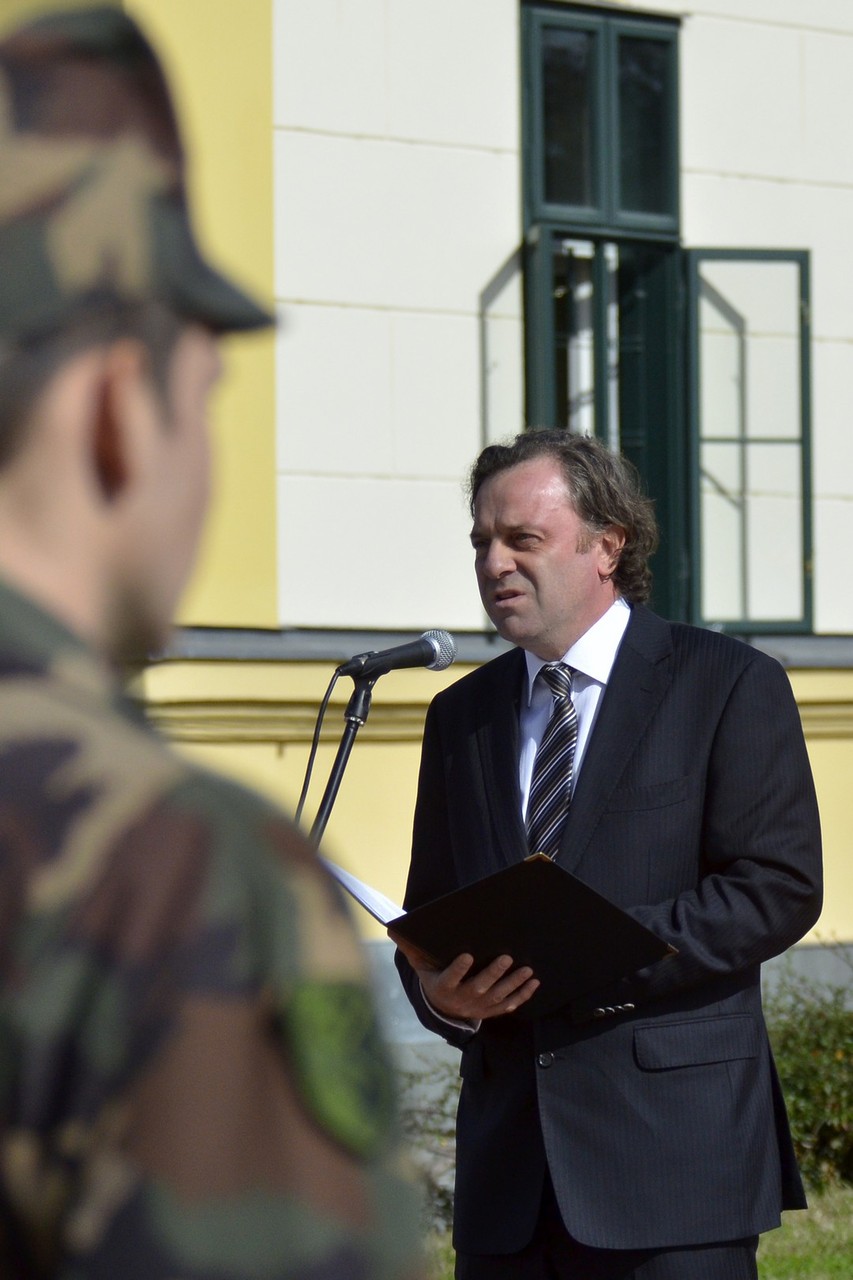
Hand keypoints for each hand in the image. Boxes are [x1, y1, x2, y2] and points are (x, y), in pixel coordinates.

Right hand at [391, 933, 539, 1020]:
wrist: (443, 1009)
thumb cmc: (434, 978)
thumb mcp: (421, 966)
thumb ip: (411, 948)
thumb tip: (392, 928)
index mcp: (443, 987)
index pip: (450, 979)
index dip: (458, 969)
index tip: (467, 955)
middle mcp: (462, 999)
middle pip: (479, 988)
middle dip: (493, 974)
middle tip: (506, 958)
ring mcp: (479, 1007)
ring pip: (498, 997)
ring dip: (513, 984)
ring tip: (527, 970)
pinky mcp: (491, 1010)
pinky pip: (509, 1005)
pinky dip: (523, 996)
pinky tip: (534, 983)